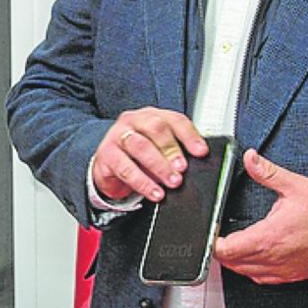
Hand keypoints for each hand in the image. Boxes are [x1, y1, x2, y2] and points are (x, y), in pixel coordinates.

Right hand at [91, 107, 206, 201]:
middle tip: (182, 168)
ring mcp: (118, 136)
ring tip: (172, 181)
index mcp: (151, 116)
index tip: (201, 152)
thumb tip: (193, 164)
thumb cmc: (137, 155)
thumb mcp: (157, 149)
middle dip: (172, 149)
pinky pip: (125, 168)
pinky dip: (142, 182)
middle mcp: (134, 121)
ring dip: (159, 166)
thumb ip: (174, 152)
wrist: (107, 164)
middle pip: (155, 128)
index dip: (189, 136)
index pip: (174, 120)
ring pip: (140, 146)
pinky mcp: (106, 155)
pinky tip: (154, 192)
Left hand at [214, 149, 307, 283]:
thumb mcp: (295, 187)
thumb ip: (268, 172)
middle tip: (218, 235)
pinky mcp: (288, 276)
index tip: (211, 230)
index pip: (227, 249)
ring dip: (233, 260)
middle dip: (220, 250)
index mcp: (269, 236)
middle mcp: (272, 257)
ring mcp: (280, 270)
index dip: (213, 241)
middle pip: (230, 263)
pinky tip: (251, 256)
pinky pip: (260, 279)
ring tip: (231, 244)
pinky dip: (250, 269)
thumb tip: (250, 158)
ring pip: (243, 272)